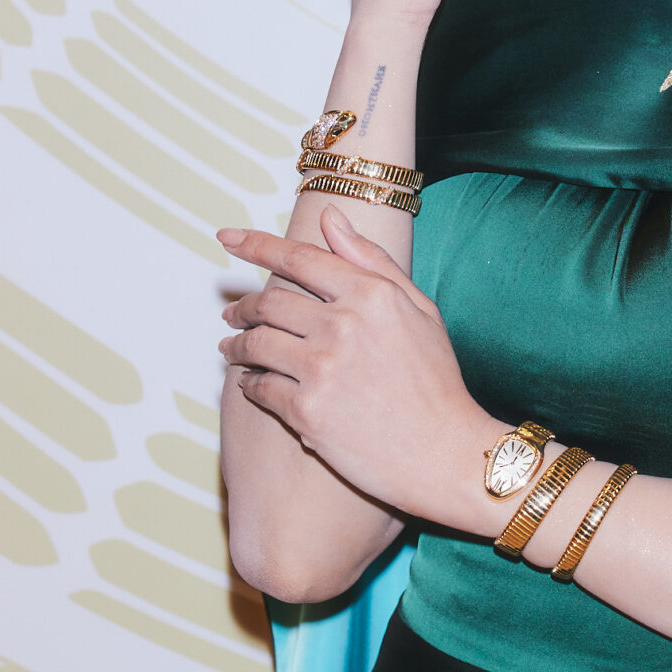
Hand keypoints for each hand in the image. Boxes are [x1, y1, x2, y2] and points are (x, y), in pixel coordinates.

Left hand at [218, 209, 491, 524]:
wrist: (445, 454)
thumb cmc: (436, 382)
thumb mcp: (421, 310)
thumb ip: (373, 260)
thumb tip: (330, 217)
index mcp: (372, 295)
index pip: (300, 258)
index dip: (255, 245)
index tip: (226, 239)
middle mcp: (343, 326)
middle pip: (269, 302)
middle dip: (241, 306)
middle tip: (231, 314)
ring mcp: (322, 370)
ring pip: (256, 344)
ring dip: (236, 344)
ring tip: (232, 348)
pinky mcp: (307, 412)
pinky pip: (260, 388)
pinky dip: (249, 383)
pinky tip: (252, 384)